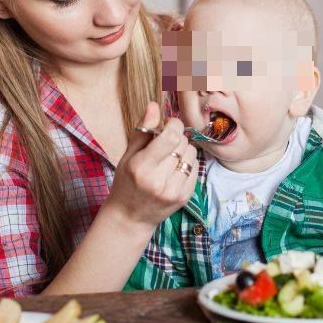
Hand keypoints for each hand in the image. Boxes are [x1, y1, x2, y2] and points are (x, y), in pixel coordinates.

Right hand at [104, 101, 198, 230]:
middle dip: (177, 137)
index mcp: (142, 166)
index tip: (169, 125)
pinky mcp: (184, 197)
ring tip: (170, 157)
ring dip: (184, 150)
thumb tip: (154, 105)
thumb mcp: (128, 155)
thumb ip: (143, 129)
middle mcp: (158, 180)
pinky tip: (176, 168)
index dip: (174, 125)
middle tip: (167, 143)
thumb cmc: (126, 182)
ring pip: (191, 154)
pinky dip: (188, 163)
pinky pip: (196, 168)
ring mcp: (173, 190)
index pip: (170, 137)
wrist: (130, 217)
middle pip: (182, 143)